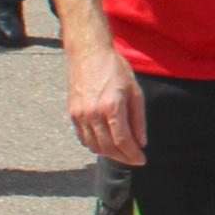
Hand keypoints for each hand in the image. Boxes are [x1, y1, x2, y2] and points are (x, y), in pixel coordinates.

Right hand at [65, 40, 147, 166]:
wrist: (89, 54)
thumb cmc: (116, 69)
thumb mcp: (135, 91)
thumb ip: (138, 119)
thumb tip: (141, 143)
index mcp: (112, 106)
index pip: (123, 141)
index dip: (133, 155)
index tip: (142, 160)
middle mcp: (93, 113)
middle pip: (108, 148)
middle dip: (123, 158)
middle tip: (134, 159)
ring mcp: (80, 115)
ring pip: (94, 146)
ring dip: (109, 154)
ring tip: (122, 153)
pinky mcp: (73, 114)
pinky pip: (83, 138)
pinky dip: (95, 146)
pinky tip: (106, 145)